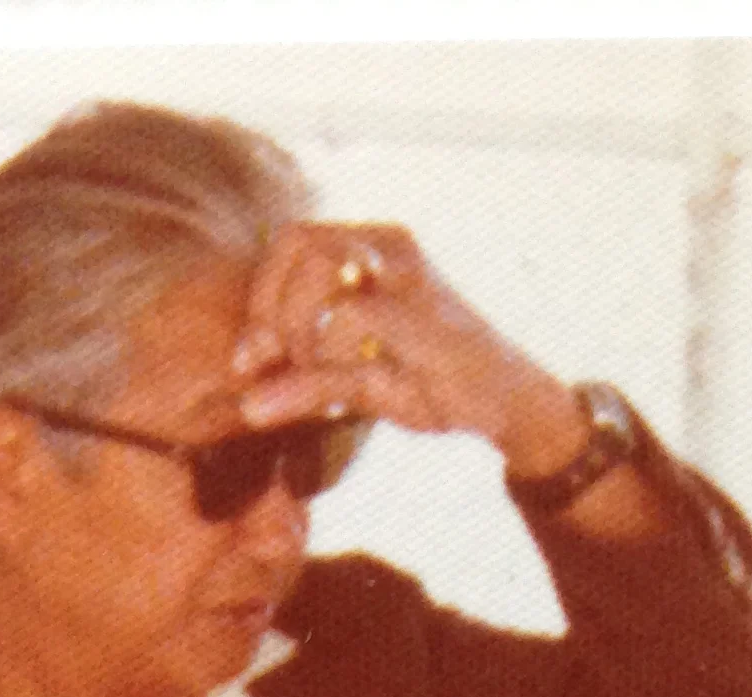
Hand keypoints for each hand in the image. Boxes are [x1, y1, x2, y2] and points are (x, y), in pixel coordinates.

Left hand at [230, 218, 590, 477]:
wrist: (505, 401)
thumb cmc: (432, 382)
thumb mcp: (357, 380)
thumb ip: (306, 376)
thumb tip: (245, 398)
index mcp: (372, 248)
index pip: (293, 240)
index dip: (262, 295)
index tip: (251, 358)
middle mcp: (390, 246)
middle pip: (300, 246)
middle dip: (274, 314)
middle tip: (279, 368)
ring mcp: (410, 275)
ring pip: (323, 273)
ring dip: (303, 334)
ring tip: (321, 379)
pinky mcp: (423, 314)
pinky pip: (352, 319)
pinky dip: (328, 363)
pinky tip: (342, 398)